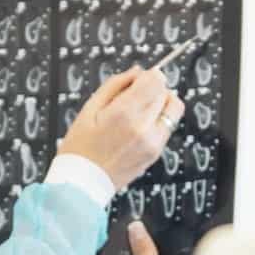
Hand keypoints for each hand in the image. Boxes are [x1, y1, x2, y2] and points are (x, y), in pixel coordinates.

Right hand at [59, 66, 182, 189]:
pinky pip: (168, 126)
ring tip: (141, 110)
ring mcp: (153, 142)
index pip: (156, 80)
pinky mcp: (157, 153)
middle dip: (152, 88)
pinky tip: (139, 126)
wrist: (83, 182)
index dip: (149, 74)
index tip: (139, 78)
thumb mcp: (89, 108)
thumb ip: (115, 85)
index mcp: (124, 114)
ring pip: (173, 109)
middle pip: (165, 92)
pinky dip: (158, 120)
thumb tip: (137, 72)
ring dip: (161, 103)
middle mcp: (143, 128)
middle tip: (134, 95)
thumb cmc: (80, 148)